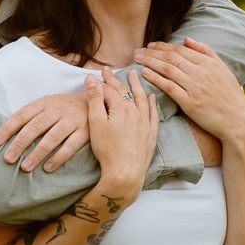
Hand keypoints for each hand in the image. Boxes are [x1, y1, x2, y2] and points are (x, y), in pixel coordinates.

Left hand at [0, 92, 89, 171]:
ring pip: (51, 138)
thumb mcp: (49, 105)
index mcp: (45, 102)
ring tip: (25, 167)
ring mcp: (72, 120)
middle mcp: (58, 110)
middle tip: (8, 159)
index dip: (8, 129)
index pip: (22, 115)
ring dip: (37, 153)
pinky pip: (70, 146)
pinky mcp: (86, 131)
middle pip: (35, 127)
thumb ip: (32, 117)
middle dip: (20, 143)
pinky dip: (58, 158)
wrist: (99, 101)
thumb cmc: (66, 108)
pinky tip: (47, 168)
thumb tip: (8, 135)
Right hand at [86, 67, 158, 198]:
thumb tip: (91, 79)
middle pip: (125, 91)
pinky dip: (152, 104)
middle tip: (109, 71)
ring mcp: (145, 124)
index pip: (110, 89)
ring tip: (134, 75)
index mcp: (121, 108)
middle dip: (116, 80)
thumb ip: (94, 99)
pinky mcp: (150, 135)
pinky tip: (152, 98)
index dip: (102, 81)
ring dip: (137, 86)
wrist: (125, 174)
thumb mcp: (95, 122)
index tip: (98, 73)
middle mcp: (136, 112)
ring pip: (142, 99)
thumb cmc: (107, 150)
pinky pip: (153, 115)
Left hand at [136, 38, 244, 143]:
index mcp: (208, 63)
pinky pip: (169, 87)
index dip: (163, 46)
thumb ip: (206, 52)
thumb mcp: (223, 69)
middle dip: (152, 52)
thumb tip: (187, 39)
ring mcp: (195, 88)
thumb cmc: (230, 96)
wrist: (237, 121)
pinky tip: (145, 73)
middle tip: (138, 50)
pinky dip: (156, 78)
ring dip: (150, 62)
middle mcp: (201, 73)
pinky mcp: (190, 103)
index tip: (150, 45)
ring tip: (137, 59)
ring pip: (168, 69)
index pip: (181, 50)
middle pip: (171, 57)